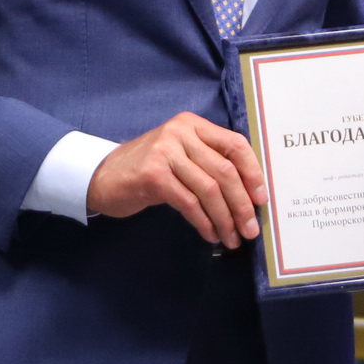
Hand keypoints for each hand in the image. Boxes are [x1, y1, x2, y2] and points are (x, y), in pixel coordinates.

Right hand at [85, 113, 264, 245]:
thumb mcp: (180, 155)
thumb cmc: (148, 169)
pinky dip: (204, 222)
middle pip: (225, 171)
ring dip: (225, 219)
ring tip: (232, 238)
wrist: (102, 176)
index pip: (235, 145)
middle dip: (242, 204)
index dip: (253, 173)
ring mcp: (165, 152)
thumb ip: (208, 163)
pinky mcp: (153, 175)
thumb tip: (248, 194)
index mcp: (193, 124)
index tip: (261, 199)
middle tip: (250, 230)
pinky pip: (189, 203)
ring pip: (209, 189)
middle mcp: (180, 132)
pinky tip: (210, 235)